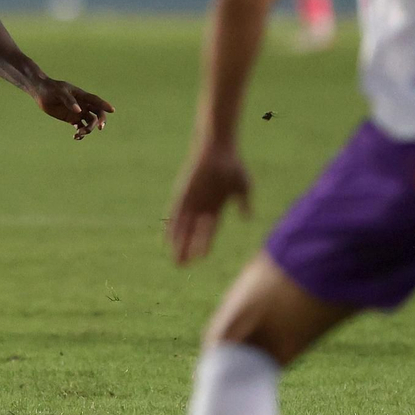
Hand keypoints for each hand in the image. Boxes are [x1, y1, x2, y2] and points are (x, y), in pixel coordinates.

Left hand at [31, 79, 112, 140]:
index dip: (104, 105)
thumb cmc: (51, 89)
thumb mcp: (59, 93)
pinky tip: (76, 137)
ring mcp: (78, 112)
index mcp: (82, 96)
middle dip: (100, 120)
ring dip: (88, 129)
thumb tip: (79, 111)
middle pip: (97, 113)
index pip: (96, 100)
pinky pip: (80, 127)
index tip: (112, 110)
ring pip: (90, 122)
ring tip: (78, 134)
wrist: (41, 93)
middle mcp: (83, 104)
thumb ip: (69, 101)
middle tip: (99, 128)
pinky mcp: (72, 119)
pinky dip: (81, 133)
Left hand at [167, 141, 250, 264]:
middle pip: (192, 233)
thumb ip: (244, 203)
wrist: (218, 148)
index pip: (208, 231)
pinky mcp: (183, 194)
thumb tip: (247, 218)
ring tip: (174, 257)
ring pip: (183, 227)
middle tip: (181, 266)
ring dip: (178, 243)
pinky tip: (168, 239)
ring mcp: (191, 201)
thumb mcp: (242, 187)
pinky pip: (175, 214)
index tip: (200, 258)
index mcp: (215, 207)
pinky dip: (172, 227)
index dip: (204, 244)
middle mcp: (201, 207)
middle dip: (187, 249)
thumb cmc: (232, 166)